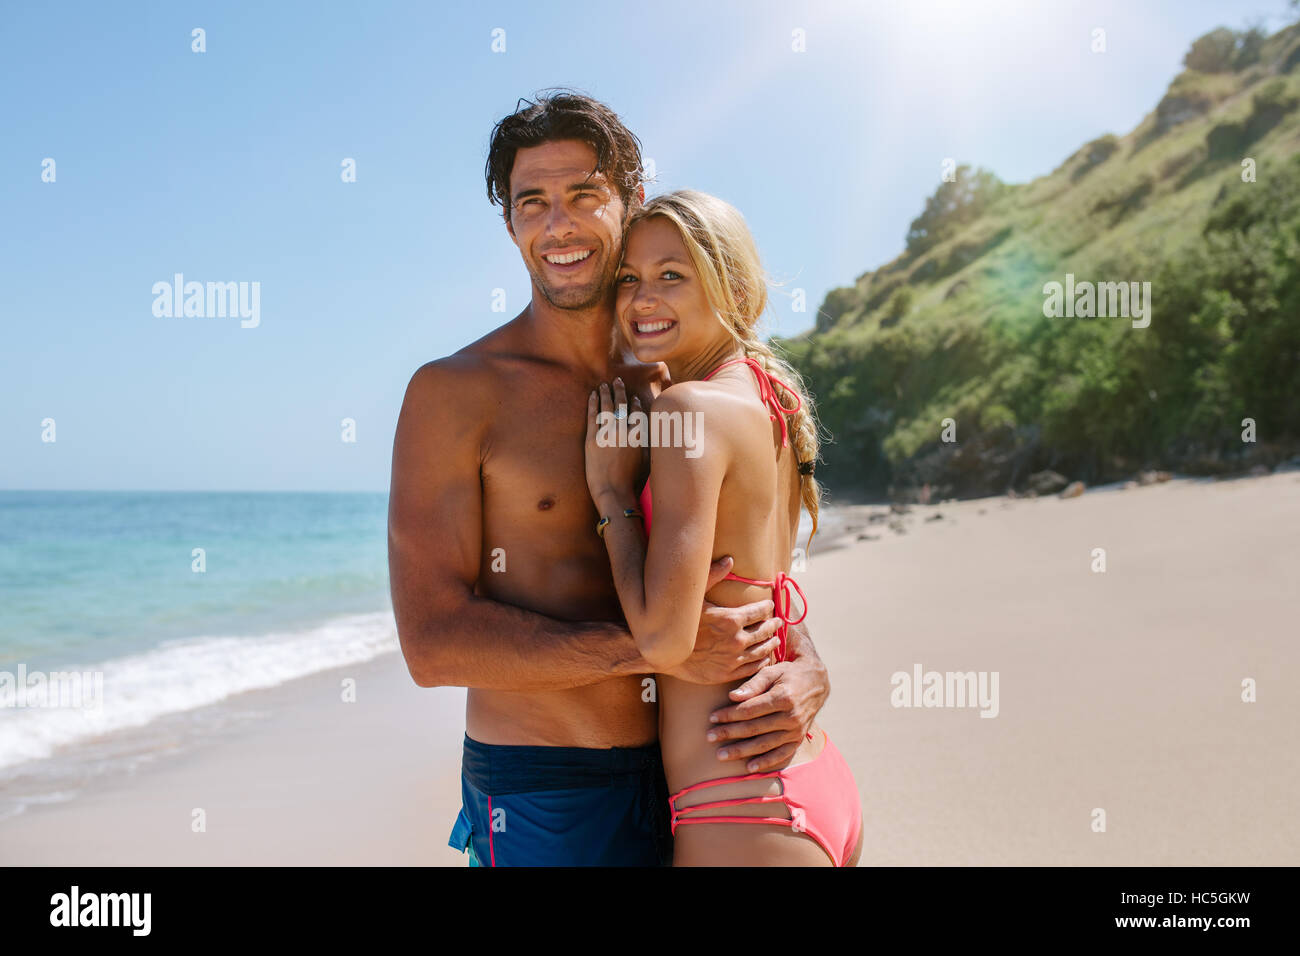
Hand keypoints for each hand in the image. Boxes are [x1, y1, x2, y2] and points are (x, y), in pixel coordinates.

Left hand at [585, 377, 642, 502]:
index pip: (637, 413)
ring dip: (606, 393)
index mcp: (639, 435)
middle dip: (620, 390)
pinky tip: (593, 395)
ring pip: (606, 407)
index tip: (633, 397)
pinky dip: (593, 403)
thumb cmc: (633, 482)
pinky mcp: (592, 438)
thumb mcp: (649, 461)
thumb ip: (651, 444)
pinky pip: (592, 415)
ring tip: (604, 384)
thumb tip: (654, 434)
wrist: (614, 492)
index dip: (634, 403)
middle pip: (622, 405)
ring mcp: (607, 433)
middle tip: (617, 380)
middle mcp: (624, 431)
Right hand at [662, 556, 783, 684]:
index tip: (770, 605)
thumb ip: (713, 576)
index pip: (760, 611)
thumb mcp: (693, 596)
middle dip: (773, 625)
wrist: (662, 653)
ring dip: (771, 643)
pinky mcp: (728, 674)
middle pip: (765, 630)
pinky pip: (753, 668)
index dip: (768, 607)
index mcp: (731, 619)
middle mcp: (736, 640)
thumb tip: (730, 560)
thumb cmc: (676, 622)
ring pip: (763, 650)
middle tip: (778, 622)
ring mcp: (733, 659)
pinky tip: (764, 658)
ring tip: (776, 640)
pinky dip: (763, 662)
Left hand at [706, 650, 829, 771]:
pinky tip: (749, 768)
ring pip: (764, 744)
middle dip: (729, 733)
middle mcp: (791, 716)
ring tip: (721, 755)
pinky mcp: (798, 739)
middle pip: (754, 728)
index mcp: (784, 697)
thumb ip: (753, 684)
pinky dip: (765, 762)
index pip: (750, 710)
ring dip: (741, 751)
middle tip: (709, 737)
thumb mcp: (772, 671)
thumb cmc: (789, 674)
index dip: (729, 715)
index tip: (712, 718)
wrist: (817, 683)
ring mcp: (796, 730)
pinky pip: (781, 754)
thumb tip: (732, 696)